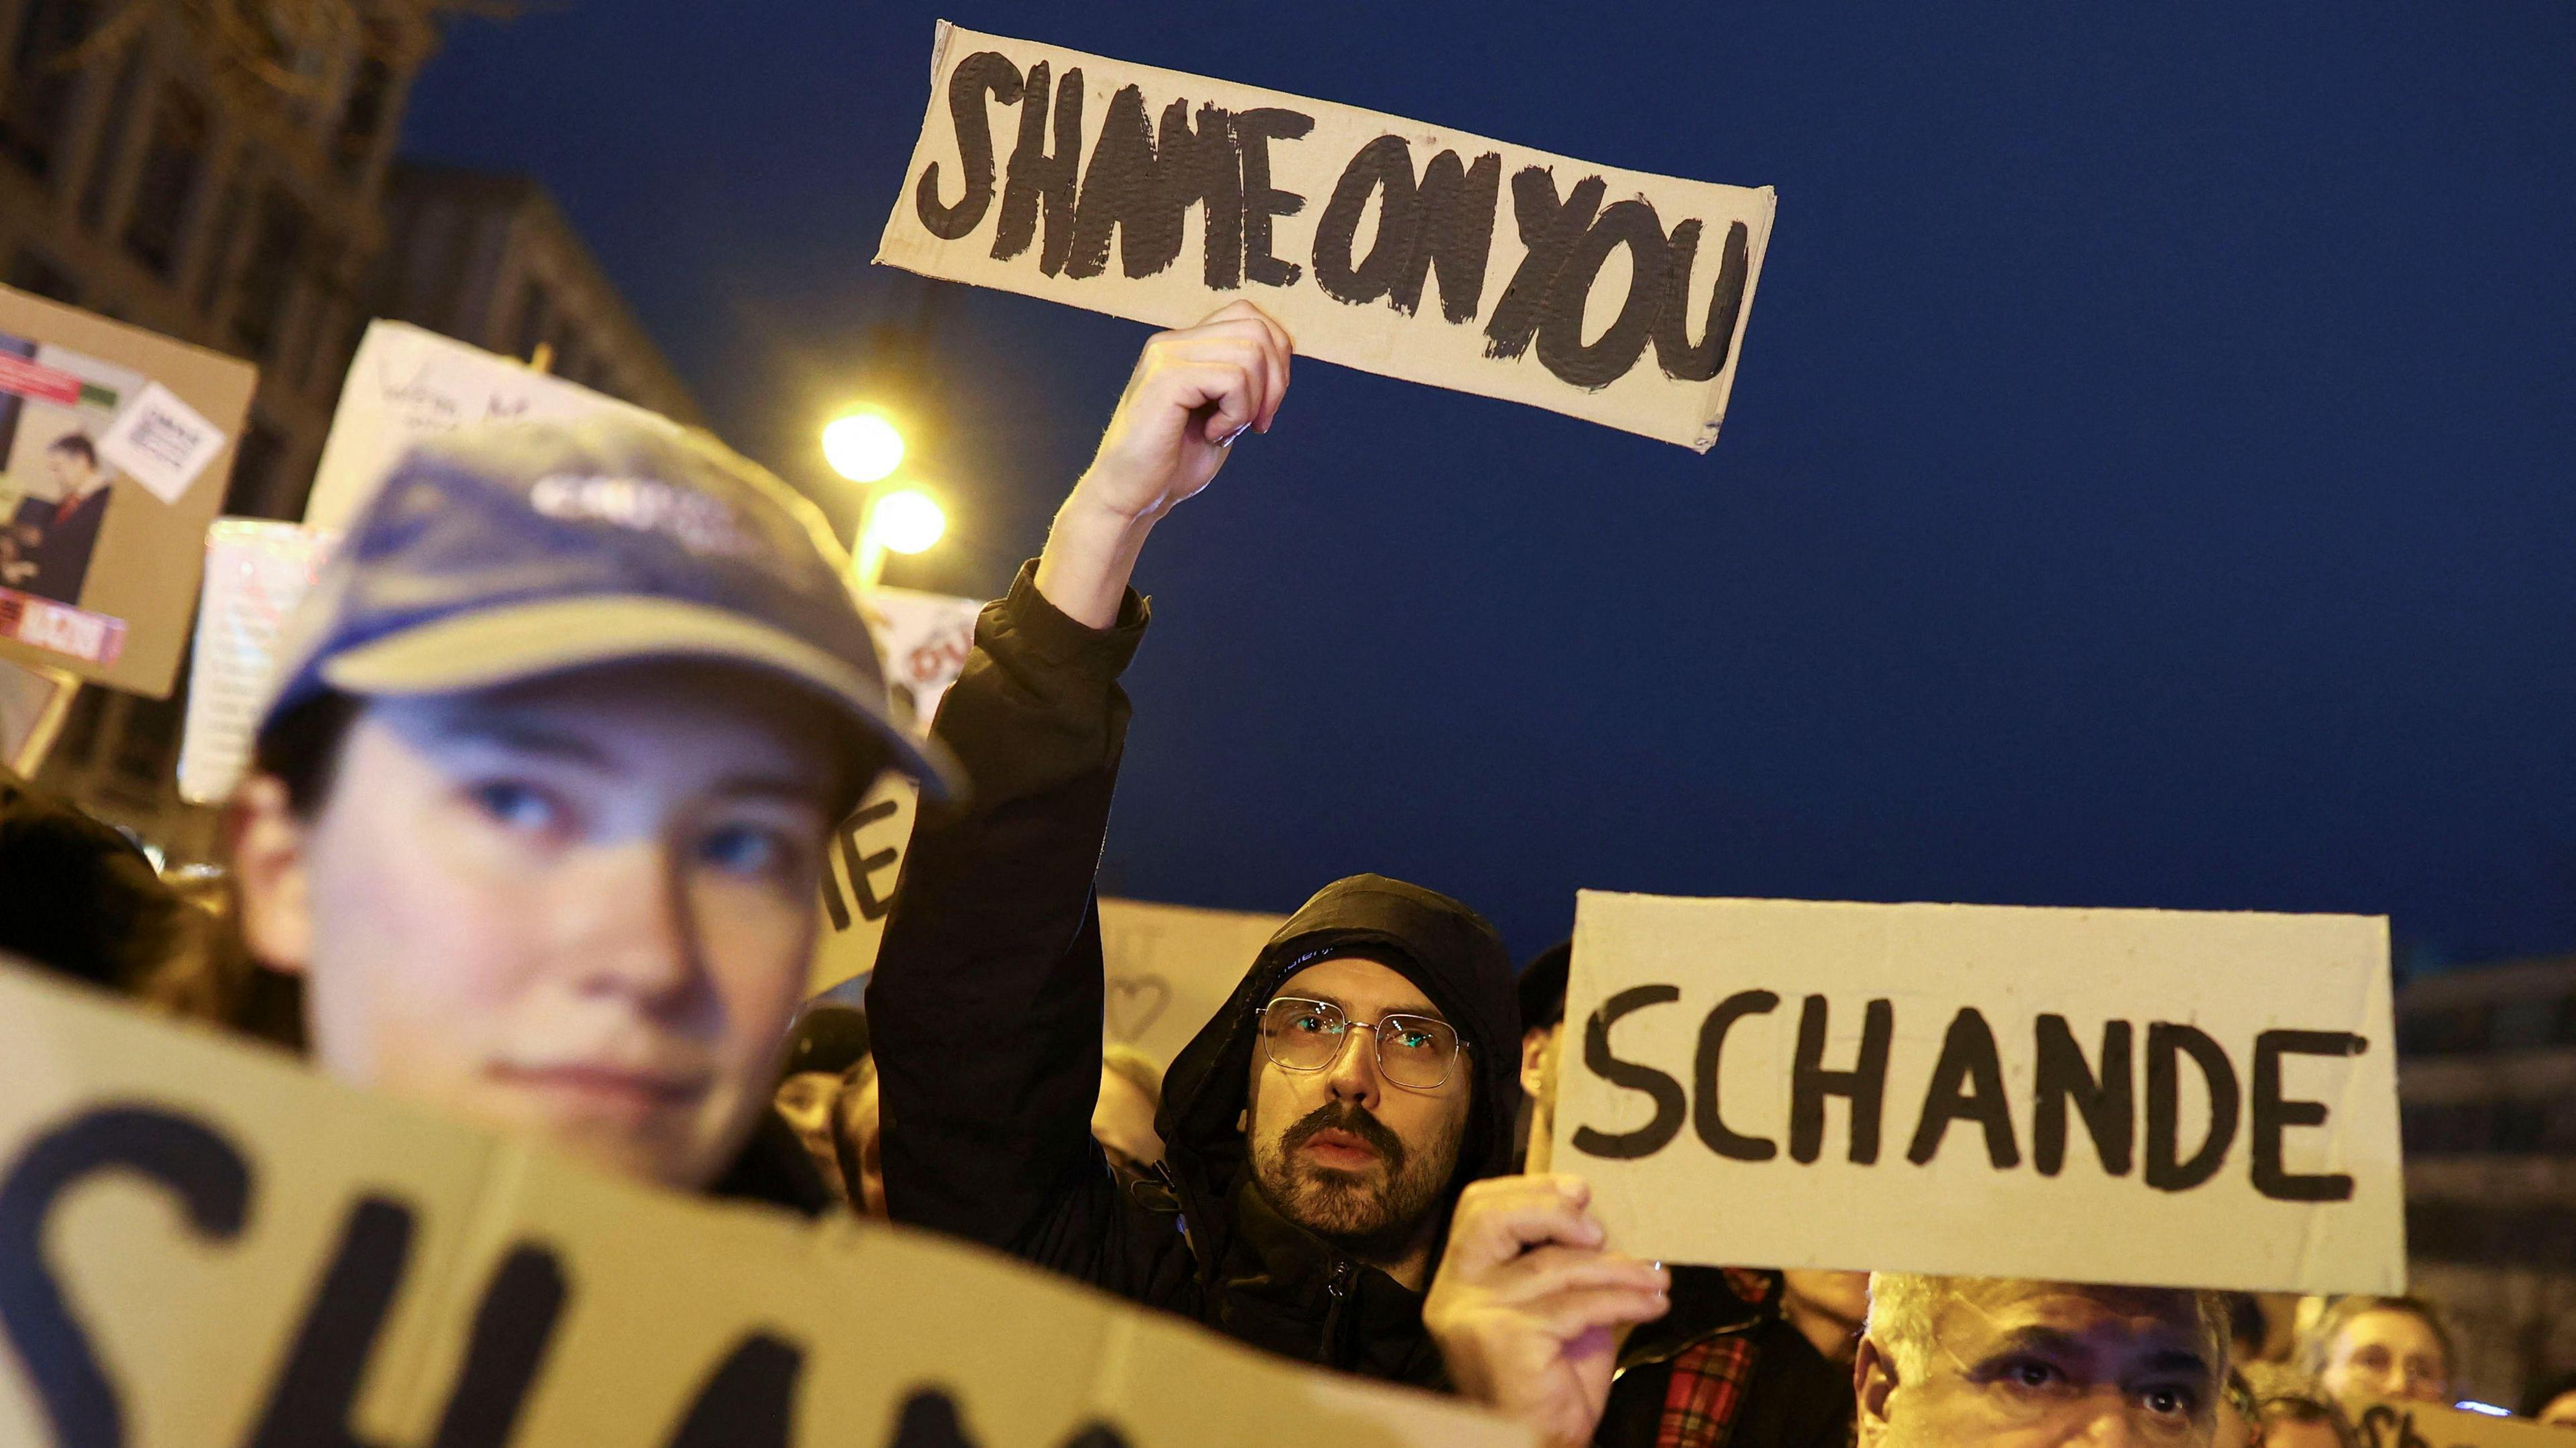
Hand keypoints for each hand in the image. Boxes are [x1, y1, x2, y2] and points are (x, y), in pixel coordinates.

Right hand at [1034, 301, 1292, 627]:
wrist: (1129, 498)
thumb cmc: (1172, 464)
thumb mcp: (1220, 413)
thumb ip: (1243, 380)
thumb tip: (1283, 353)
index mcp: (1183, 345)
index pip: (1249, 316)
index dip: (1276, 357)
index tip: (1266, 408)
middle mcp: (1172, 341)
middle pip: (1257, 328)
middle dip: (1276, 380)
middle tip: (1258, 422)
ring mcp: (1166, 356)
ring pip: (1250, 352)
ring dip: (1254, 401)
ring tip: (1226, 430)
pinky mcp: (1166, 378)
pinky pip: (1232, 379)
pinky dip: (1236, 413)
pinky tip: (1212, 434)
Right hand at [1424, 1175, 1669, 1447]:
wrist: (1543, 1440)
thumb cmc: (1550, 1378)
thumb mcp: (1555, 1306)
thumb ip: (1562, 1264)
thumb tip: (1600, 1222)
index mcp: (1458, 1278)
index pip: (1477, 1210)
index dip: (1528, 1190)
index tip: (1580, 1191)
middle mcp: (1454, 1292)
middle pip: (1492, 1219)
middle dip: (1552, 1209)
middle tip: (1600, 1229)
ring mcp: (1474, 1315)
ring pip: (1553, 1266)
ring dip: (1618, 1270)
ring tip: (1655, 1281)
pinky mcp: (1503, 1339)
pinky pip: (1576, 1306)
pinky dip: (1623, 1301)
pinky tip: (1651, 1305)